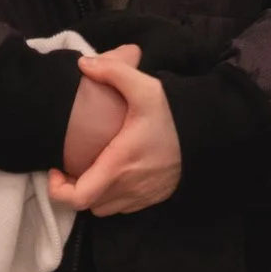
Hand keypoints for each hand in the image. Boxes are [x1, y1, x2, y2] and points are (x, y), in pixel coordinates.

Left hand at [46, 49, 181, 215]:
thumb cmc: (174, 115)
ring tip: (98, 169)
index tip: (59, 169)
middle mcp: (128, 186)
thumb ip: (114, 73)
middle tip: (77, 165)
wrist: (211, 132)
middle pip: (88, 203)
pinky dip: (117, 196)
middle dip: (78, 187)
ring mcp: (142, 195)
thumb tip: (83, 64)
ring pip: (105, 207)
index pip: (77, 197)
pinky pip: (125, 207)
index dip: (59, 189)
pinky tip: (122, 174)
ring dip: (97, 193)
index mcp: (118, 164)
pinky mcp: (155, 197)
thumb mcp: (146, 88)